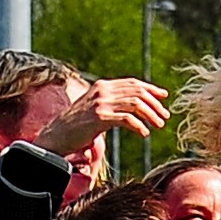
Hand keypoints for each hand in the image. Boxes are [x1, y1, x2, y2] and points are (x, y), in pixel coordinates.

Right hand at [42, 78, 172, 157]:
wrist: (56, 136)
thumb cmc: (76, 127)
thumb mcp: (95, 109)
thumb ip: (111, 103)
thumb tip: (134, 107)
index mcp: (102, 86)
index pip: (132, 83)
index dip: (150, 89)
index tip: (164, 96)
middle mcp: (102, 90)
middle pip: (137, 92)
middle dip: (154, 104)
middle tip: (165, 116)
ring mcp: (100, 103)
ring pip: (135, 104)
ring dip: (151, 115)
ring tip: (158, 126)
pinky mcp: (99, 117)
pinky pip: (126, 119)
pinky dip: (138, 126)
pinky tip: (144, 134)